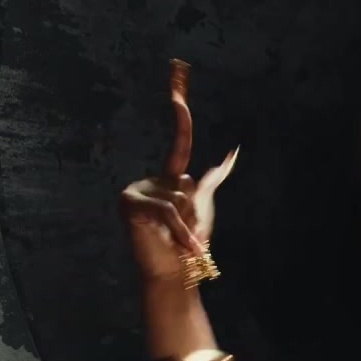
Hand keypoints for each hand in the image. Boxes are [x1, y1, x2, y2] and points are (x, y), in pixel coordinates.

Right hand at [120, 61, 237, 283]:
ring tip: (181, 240)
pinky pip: (167, 208)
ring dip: (188, 223)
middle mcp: (150, 181)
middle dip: (195, 211)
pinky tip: (181, 244)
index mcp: (169, 179)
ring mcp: (136, 190)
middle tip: (187, 232)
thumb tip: (231, 151)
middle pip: (186, 182)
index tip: (178, 88)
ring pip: (178, 197)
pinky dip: (180, 229)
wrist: (176, 273)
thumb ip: (212, 178)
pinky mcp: (129, 202)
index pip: (180, 143)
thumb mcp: (204, 205)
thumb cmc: (190, 243)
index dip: (181, 117)